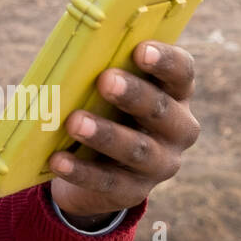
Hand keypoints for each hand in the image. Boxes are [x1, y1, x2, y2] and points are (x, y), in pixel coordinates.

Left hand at [49, 41, 201, 223]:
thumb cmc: (104, 108)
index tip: (141, 50)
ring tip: (74, 122)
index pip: (182, 73)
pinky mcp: (134, 190)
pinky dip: (81, 170)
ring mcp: (159, 164)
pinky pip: (108, 181)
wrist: (97, 166)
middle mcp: (178, 129)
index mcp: (175, 94)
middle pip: (162, 110)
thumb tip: (71, 54)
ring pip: (137, 149)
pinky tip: (58, 160)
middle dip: (134, 95)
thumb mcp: (108, 89)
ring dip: (106, 134)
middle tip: (105, 80)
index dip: (165, 61)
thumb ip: (102, 70)